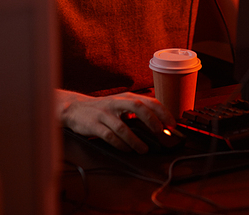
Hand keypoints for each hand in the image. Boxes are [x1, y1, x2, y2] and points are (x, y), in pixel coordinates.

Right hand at [57, 89, 175, 152]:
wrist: (76, 108)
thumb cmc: (103, 108)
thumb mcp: (121, 104)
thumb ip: (137, 111)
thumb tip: (159, 122)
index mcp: (126, 97)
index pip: (149, 101)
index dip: (162, 111)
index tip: (172, 123)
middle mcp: (117, 103)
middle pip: (138, 107)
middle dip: (152, 120)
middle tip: (161, 132)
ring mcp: (105, 114)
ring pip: (123, 126)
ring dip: (135, 139)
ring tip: (144, 149)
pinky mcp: (94, 125)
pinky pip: (109, 136)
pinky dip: (120, 144)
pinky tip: (127, 150)